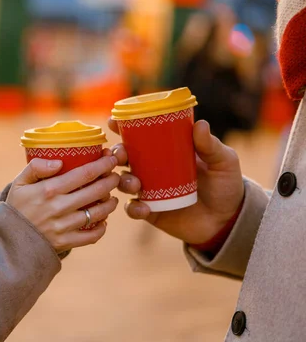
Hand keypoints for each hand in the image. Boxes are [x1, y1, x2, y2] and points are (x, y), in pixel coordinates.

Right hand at [6, 153, 119, 253]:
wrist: (7, 239)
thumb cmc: (16, 207)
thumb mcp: (19, 182)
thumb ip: (36, 167)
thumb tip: (60, 161)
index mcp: (48, 189)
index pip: (84, 174)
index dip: (102, 165)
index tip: (111, 159)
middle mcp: (58, 207)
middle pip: (96, 191)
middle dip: (111, 181)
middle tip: (116, 176)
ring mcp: (63, 226)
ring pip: (97, 213)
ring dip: (110, 204)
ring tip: (112, 198)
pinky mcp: (65, 242)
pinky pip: (91, 236)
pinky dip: (101, 228)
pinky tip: (102, 221)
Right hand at [108, 118, 244, 244]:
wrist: (228, 220)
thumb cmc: (226, 185)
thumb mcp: (223, 162)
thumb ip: (211, 146)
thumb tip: (200, 124)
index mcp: (165, 151)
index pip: (139, 136)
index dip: (123, 127)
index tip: (113, 121)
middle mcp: (152, 169)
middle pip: (124, 158)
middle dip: (117, 154)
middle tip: (121, 155)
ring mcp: (149, 190)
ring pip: (123, 182)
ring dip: (123, 181)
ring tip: (136, 185)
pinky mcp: (150, 211)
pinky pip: (133, 209)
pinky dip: (134, 209)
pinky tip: (144, 208)